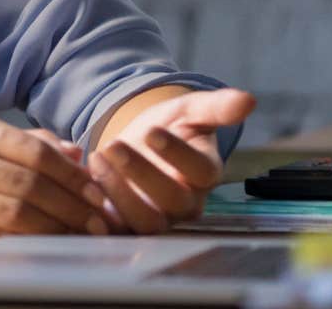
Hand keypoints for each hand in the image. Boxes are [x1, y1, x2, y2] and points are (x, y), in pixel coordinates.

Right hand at [0, 112, 110, 244]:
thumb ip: (26, 143)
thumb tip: (78, 153)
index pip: (35, 150)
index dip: (73, 174)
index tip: (99, 192)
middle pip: (30, 182)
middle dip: (73, 205)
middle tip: (100, 220)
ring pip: (16, 212)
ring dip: (57, 227)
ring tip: (81, 234)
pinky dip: (29, 241)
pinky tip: (48, 244)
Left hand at [88, 88, 256, 233]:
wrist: (136, 144)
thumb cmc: (168, 127)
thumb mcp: (188, 111)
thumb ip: (216, 107)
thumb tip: (248, 99)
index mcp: (205, 174)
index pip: (201, 172)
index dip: (178, 154)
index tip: (153, 131)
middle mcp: (186, 203)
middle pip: (173, 201)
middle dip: (141, 174)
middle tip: (114, 145)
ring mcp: (157, 218)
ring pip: (145, 221)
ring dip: (119, 193)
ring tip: (95, 158)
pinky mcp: (127, 226)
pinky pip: (116, 231)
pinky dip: (99, 215)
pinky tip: (83, 186)